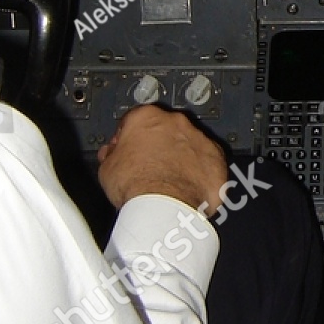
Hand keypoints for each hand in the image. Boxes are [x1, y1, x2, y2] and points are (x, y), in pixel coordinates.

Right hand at [98, 105, 227, 214]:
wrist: (164, 206)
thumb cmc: (136, 186)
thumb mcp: (106, 168)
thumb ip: (110, 154)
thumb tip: (110, 155)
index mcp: (146, 117)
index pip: (134, 120)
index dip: (128, 138)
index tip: (127, 151)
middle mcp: (175, 122)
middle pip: (165, 130)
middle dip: (157, 146)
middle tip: (148, 168)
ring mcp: (199, 139)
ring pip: (189, 145)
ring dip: (181, 158)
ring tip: (169, 182)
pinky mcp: (217, 158)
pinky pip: (207, 162)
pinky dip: (200, 173)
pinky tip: (187, 188)